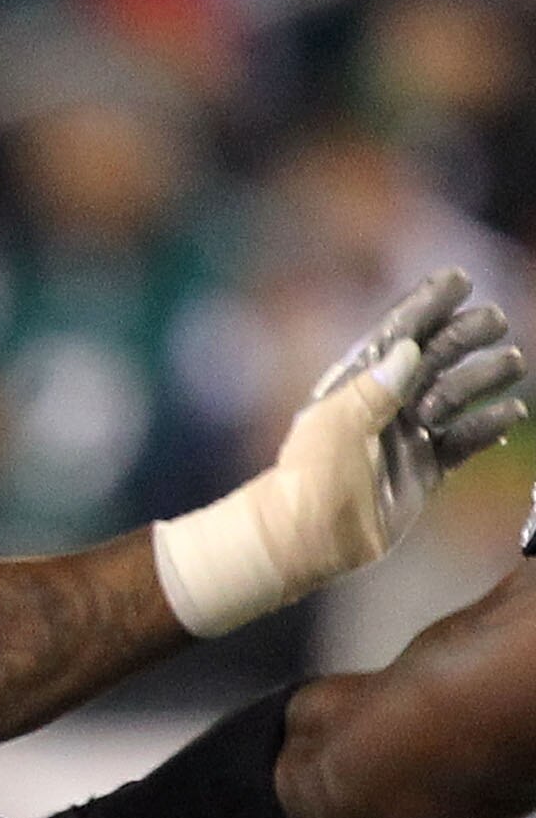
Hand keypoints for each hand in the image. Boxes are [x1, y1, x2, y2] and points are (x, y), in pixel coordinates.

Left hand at [157, 267, 526, 634]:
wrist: (305, 539)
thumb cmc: (309, 478)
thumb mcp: (335, 423)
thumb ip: (374, 387)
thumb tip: (410, 349)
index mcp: (355, 386)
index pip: (397, 337)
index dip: (426, 306)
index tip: (458, 279)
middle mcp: (384, 407)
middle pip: (434, 359)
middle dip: (465, 335)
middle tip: (495, 320)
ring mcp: (407, 438)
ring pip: (455, 395)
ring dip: (484, 377)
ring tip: (511, 363)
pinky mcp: (425, 471)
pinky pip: (463, 441)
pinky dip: (487, 426)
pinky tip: (510, 413)